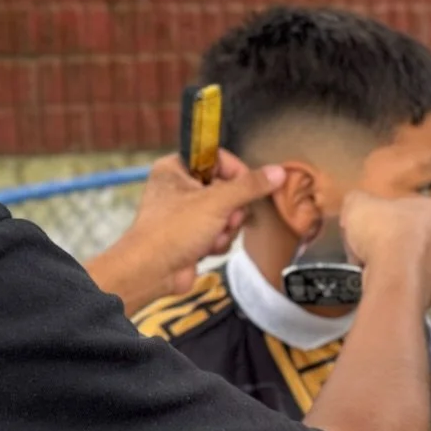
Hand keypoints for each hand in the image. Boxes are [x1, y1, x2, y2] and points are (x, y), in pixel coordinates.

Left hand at [86, 153, 282, 311]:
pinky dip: (217, 241)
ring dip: (226, 228)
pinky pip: (219, 231)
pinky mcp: (191, 235)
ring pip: (227, 213)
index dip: (237, 174)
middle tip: (226, 218)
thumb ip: (250, 186)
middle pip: (227, 189)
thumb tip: (278, 172)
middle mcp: (179, 187)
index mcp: (176, 167)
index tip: (248, 188)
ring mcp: (186, 213)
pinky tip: (205, 248)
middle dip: (232, 210)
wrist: (152, 271)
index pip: (220, 159)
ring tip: (211, 236)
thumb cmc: (172, 231)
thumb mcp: (216, 202)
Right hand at [340, 193, 430, 307]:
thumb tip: (356, 204)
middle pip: (412, 237)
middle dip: (391, 242)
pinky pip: (411, 285)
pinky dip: (397, 285)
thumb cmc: (382, 234)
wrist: (394, 278)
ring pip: (413, 263)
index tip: (368, 226)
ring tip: (371, 268)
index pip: (407, 208)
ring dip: (395, 265)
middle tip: (369, 248)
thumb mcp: (358, 204)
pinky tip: (381, 284)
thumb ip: (358, 200)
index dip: (383, 216)